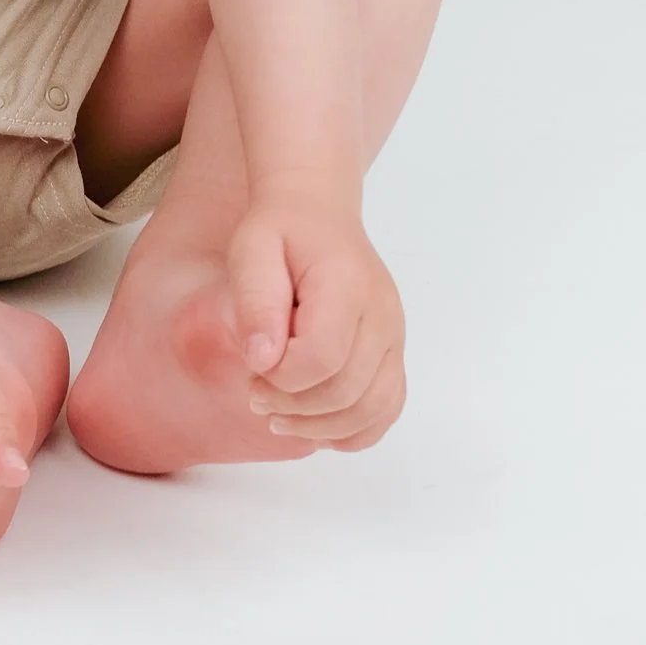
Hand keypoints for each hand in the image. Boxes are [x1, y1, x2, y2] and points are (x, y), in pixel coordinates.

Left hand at [225, 198, 406, 451]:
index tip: (252, 368)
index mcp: (348, 285)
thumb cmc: (281, 231)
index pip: (323, 357)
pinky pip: (387, 408)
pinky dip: (354, 430)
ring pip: (373, 409)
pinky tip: (316, 426)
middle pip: (347, 391)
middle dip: (293, 406)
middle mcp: (383, 315)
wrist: (318, 214)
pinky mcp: (393, 353)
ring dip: (321, 427)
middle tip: (255, 394)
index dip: (282, 378)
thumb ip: (257, 300)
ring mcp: (394, 337)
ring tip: (280, 417)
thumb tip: (263, 359)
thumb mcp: (251, 250)